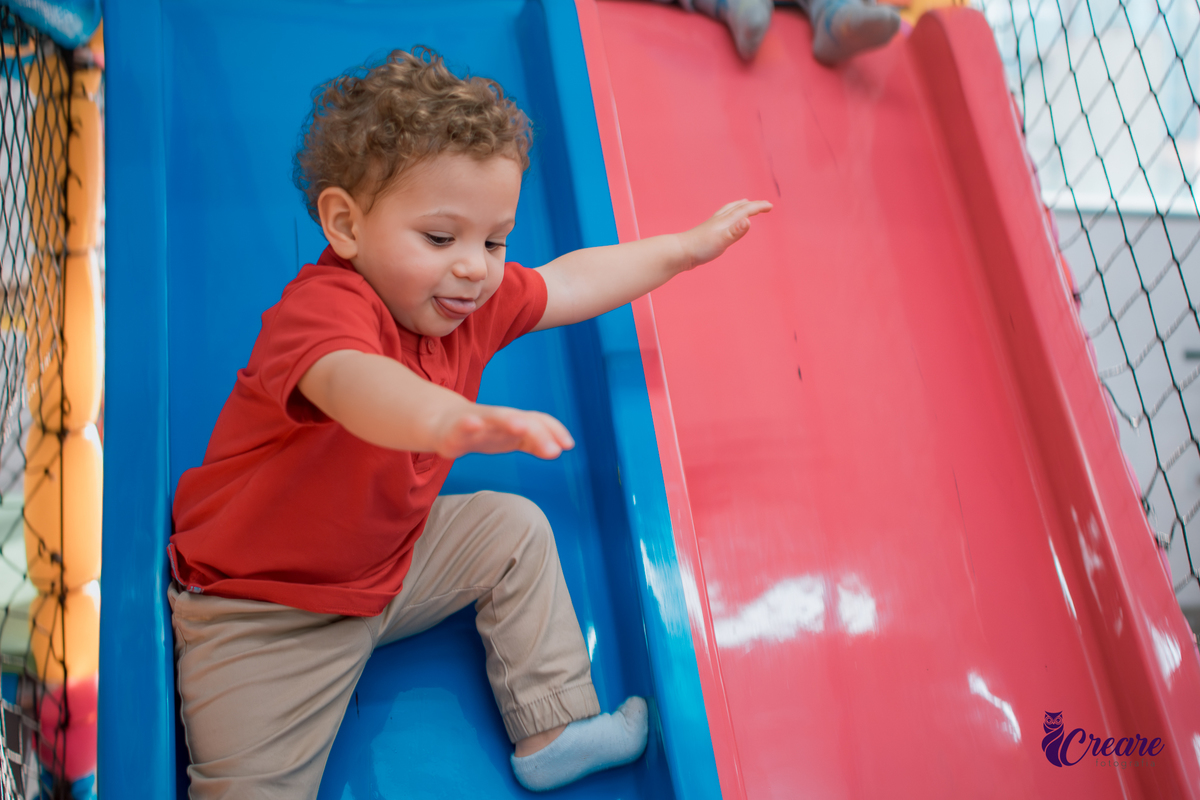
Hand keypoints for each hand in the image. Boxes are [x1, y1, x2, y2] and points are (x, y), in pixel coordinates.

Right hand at [435, 404, 574, 459]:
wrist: (442, 423)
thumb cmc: (482, 431)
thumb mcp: (510, 438)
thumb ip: (534, 442)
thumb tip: (561, 448)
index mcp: (513, 423)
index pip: (538, 421)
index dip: (553, 430)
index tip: (568, 445)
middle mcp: (498, 419)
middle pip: (521, 421)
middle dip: (538, 434)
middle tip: (554, 451)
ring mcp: (477, 423)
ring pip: (494, 419)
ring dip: (508, 421)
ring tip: (521, 426)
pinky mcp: (453, 432)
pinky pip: (462, 427)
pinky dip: (468, 424)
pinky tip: (474, 424)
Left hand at [679, 199, 772, 268]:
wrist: (680, 252)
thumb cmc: (701, 248)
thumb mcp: (722, 241)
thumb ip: (736, 231)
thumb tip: (748, 221)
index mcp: (726, 221)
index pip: (746, 210)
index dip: (759, 207)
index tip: (770, 206)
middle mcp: (720, 220)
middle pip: (738, 208)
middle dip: (752, 205)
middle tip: (763, 205)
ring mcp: (713, 225)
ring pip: (729, 211)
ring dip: (739, 206)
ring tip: (744, 204)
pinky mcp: (708, 232)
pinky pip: (722, 218)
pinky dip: (729, 215)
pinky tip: (725, 222)